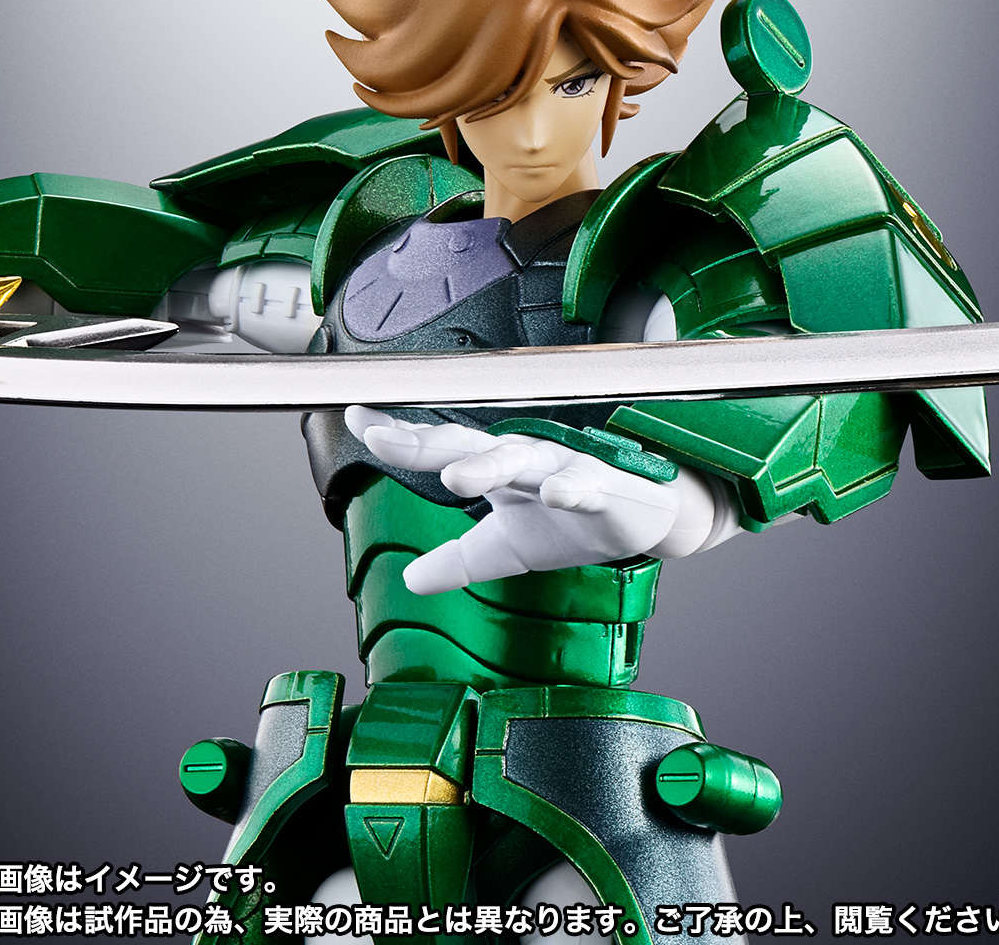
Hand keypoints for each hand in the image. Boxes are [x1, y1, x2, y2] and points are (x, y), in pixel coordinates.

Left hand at [345, 406, 726, 593]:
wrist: (643, 522)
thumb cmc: (569, 523)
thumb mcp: (505, 550)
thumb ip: (457, 561)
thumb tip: (407, 580)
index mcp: (496, 468)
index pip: (441, 446)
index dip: (401, 436)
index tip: (355, 418)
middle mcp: (525, 458)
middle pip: (471, 444)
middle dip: (428, 443)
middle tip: (383, 439)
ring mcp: (566, 466)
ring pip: (524, 459)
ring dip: (490, 463)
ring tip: (455, 477)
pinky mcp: (608, 487)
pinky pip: (589, 485)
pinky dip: (574, 487)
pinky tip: (557, 494)